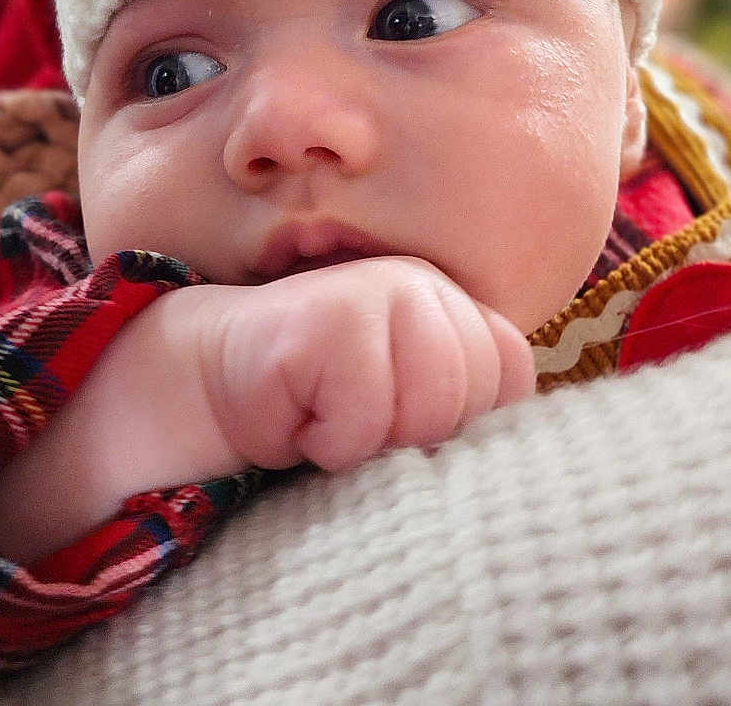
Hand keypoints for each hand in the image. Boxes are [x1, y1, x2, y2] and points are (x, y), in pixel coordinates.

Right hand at [200, 256, 535, 472]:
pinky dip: (331, 439)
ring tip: (333, 414)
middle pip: (474, 393)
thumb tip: (508, 447)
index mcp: (453, 299)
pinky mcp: (333, 318)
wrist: (218, 381)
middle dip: (416, 431)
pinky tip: (301, 413)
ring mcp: (379, 290)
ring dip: (373, 438)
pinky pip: (366, 417)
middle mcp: (424, 283)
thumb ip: (464, 400)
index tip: (404, 415)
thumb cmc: (321, 402)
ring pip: (431, 405)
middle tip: (360, 417)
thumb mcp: (407, 401)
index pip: (512, 372)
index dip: (465, 418)